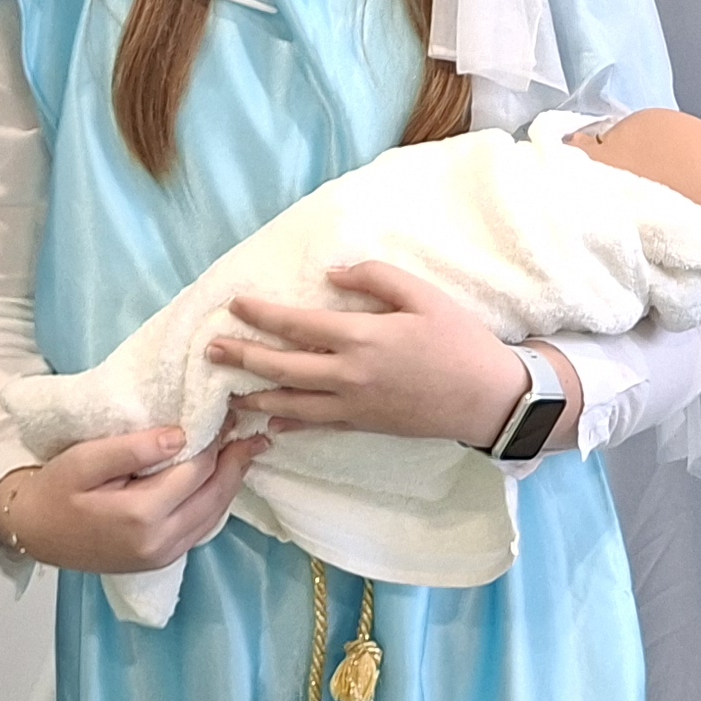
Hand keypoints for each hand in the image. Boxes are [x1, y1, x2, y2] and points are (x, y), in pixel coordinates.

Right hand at [0, 425, 263, 574]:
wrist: (33, 533)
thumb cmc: (54, 491)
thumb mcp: (83, 460)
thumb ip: (131, 448)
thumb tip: (182, 436)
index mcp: (142, 515)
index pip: (197, 471)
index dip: (217, 440)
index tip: (229, 412)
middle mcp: (161, 542)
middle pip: (216, 495)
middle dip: (237, 461)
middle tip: (255, 431)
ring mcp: (165, 556)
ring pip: (215, 514)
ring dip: (232, 481)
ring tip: (247, 449)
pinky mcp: (164, 559)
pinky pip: (203, 527)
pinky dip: (216, 500)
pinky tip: (221, 477)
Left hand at [213, 263, 574, 449]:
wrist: (489, 398)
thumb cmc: (460, 341)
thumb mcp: (425, 296)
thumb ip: (376, 278)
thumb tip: (333, 276)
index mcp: (362, 338)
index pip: (298, 324)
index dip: (262, 314)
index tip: (236, 305)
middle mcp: (349, 375)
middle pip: (282, 367)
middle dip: (243, 357)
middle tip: (211, 350)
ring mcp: (354, 406)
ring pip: (292, 403)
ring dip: (256, 394)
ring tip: (229, 389)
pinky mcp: (364, 425)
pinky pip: (316, 425)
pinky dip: (288, 422)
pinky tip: (270, 419)